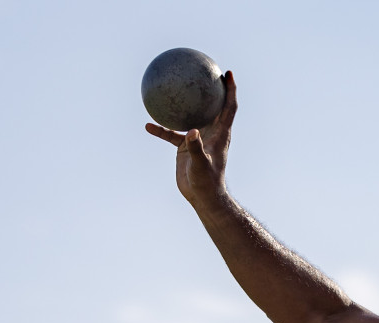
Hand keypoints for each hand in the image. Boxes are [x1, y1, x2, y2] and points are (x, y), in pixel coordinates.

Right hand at [144, 70, 237, 206]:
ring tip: (172, 88)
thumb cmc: (206, 182)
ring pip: (189, 116)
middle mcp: (210, 132)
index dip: (230, 89)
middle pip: (212, 105)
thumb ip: (197, 148)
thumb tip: (191, 132)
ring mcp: (197, 138)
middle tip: (202, 70)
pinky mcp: (185, 147)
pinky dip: (161, 129)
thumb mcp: (201, 164)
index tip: (227, 72)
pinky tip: (148, 124)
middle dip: (210, 88)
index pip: (228, 106)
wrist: (201, 196)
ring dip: (183, 104)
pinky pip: (171, 134)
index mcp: (220, 133)